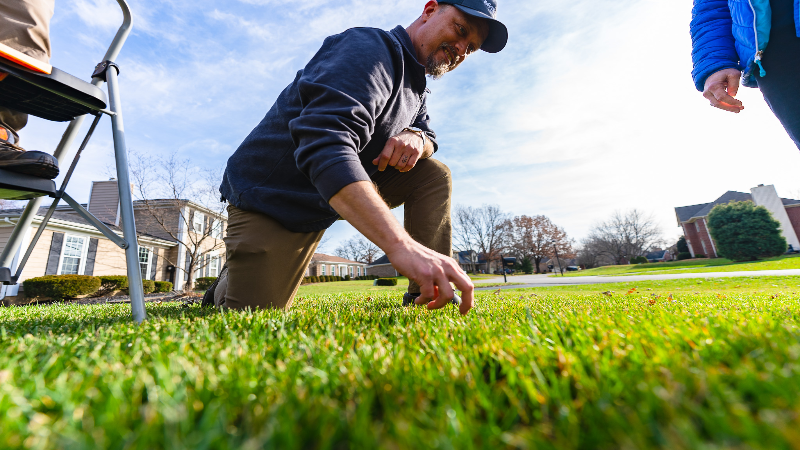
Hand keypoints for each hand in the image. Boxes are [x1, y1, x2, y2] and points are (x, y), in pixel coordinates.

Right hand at [327, 181, 473, 314]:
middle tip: (460, 313)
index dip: (469, 299)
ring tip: (429, 306)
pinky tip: (418, 301)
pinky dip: (423, 301)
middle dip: (466, 303)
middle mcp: (448, 267)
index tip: (463, 310)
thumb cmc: (416, 259)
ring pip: (447, 295)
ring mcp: (437, 271)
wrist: (401, 246)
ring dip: (438, 305)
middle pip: (467, 287)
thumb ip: (439, 281)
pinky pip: (429, 295)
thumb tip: (438, 298)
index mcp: (452, 265)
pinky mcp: (425, 274)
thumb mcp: (434, 267)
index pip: (468, 283)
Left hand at [372, 131, 423, 171]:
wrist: (414, 135)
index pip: (385, 156)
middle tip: (392, 162)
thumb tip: (374, 162)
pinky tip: (402, 168)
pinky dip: (405, 169)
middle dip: (391, 165)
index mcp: (392, 141)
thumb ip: (382, 154)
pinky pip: (410, 165)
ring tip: (397, 164)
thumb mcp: (390, 144)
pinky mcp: (417, 152)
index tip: (381, 168)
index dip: (382, 164)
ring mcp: (410, 149)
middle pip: (393, 162)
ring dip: (397, 167)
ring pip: (401, 165)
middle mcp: (401, 144)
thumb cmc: (399, 141)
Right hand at [703, 68, 743, 112]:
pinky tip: (733, 106)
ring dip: (728, 108)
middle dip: (730, 108)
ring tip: (739, 109)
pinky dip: (725, 106)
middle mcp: (708, 93)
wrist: (713, 72)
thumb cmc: (724, 72)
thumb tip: (733, 95)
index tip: (740, 103)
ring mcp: (707, 96)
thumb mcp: (733, 74)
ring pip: (717, 105)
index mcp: (713, 86)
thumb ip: (734, 84)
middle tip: (740, 109)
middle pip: (718, 104)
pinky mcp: (709, 98)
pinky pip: (717, 104)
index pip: (722, 97)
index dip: (731, 102)